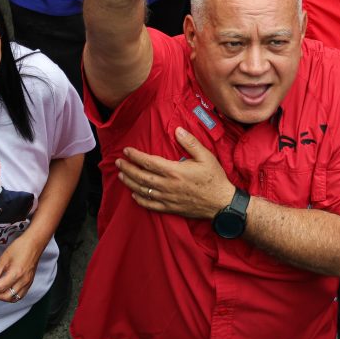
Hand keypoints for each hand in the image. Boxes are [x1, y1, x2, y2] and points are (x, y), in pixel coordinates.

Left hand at [0, 233, 45, 302]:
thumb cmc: (20, 247)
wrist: (34, 243)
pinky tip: (6, 289)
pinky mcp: (30, 283)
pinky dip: (11, 296)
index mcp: (16, 273)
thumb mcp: (4, 258)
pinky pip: (19, 295)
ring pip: (13, 298)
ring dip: (2, 296)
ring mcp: (27, 283)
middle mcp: (23, 281)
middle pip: (6, 296)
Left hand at [117, 127, 235, 218]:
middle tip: (118, 162)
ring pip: (143, 190)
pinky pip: (150, 205)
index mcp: (174, 171)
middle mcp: (167, 185)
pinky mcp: (170, 208)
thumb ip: (190, 143)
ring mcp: (168, 198)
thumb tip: (177, 130)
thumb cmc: (214, 178)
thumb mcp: (206, 157)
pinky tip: (134, 195)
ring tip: (121, 175)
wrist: (221, 203)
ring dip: (130, 182)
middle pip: (141, 176)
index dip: (135, 156)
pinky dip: (140, 200)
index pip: (149, 162)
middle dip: (127, 168)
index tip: (127, 151)